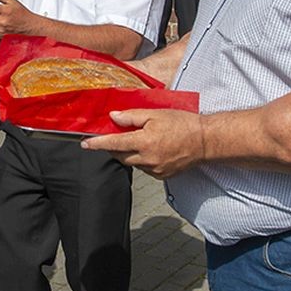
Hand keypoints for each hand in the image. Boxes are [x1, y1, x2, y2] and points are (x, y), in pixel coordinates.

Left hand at [82, 108, 205, 179]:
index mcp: (144, 142)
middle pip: (119, 156)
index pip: (113, 143)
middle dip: (114, 148)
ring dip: (129, 153)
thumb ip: (132, 116)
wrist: (204, 141)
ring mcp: (154, 170)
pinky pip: (143, 169)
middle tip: (115, 137)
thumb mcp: (156, 114)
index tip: (85, 144)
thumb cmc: (182, 124)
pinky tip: (151, 150)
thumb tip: (114, 117)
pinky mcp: (161, 176)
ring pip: (131, 163)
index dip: (97, 144)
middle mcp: (147, 159)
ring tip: (140, 140)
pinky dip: (141, 160)